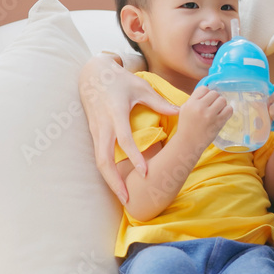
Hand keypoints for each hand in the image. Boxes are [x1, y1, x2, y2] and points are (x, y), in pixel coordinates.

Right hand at [78, 53, 179, 203]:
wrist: (92, 75)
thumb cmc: (119, 80)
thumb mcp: (140, 87)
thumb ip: (159, 102)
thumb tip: (180, 111)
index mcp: (116, 113)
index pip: (124, 139)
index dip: (134, 157)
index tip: (145, 172)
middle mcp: (103, 125)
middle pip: (104, 159)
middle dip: (115, 181)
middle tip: (128, 199)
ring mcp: (96, 131)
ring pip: (99, 162)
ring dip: (110, 181)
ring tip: (124, 197)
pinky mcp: (94, 134)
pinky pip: (99, 157)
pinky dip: (107, 172)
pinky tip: (117, 184)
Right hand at [177, 86, 232, 149]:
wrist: (188, 143)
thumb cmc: (187, 127)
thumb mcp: (185, 109)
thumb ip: (195, 100)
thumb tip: (208, 92)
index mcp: (191, 103)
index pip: (204, 88)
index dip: (207, 93)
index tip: (207, 100)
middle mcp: (200, 107)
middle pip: (214, 93)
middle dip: (215, 99)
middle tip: (213, 106)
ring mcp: (210, 115)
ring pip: (222, 100)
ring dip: (222, 105)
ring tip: (218, 111)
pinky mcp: (218, 122)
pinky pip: (229, 110)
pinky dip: (228, 111)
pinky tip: (223, 115)